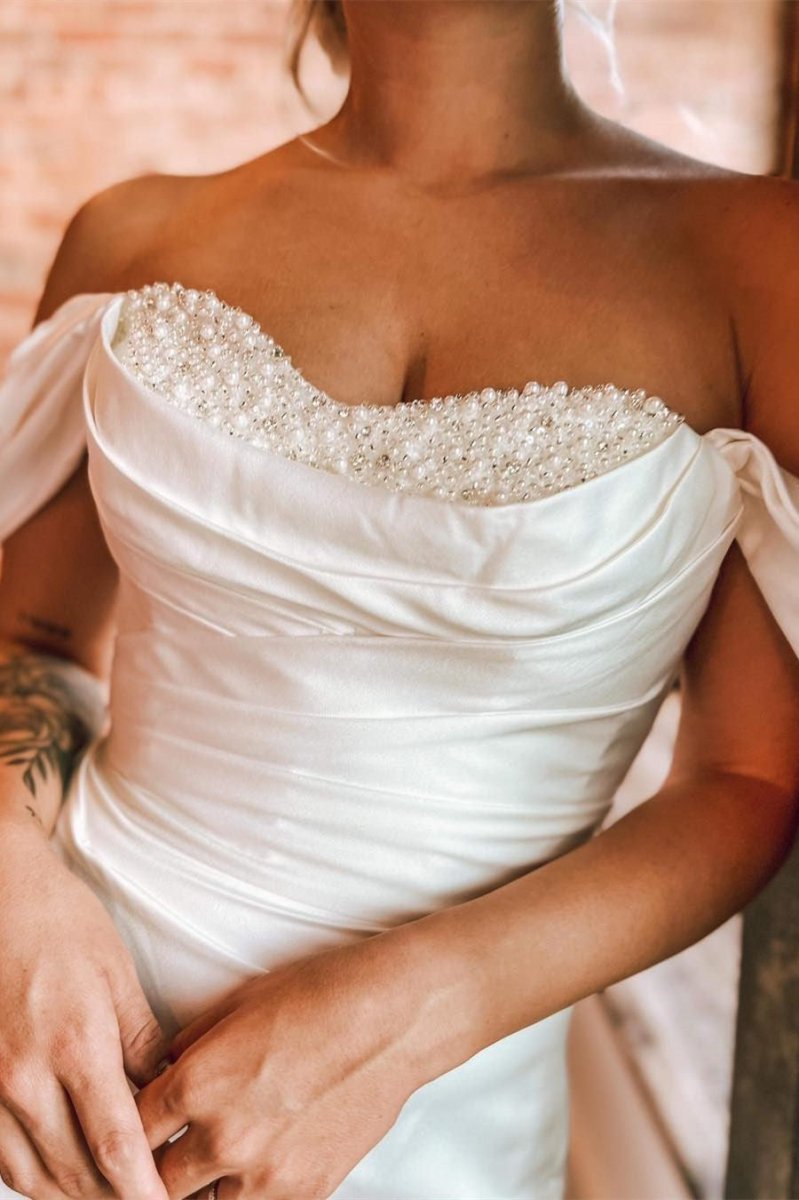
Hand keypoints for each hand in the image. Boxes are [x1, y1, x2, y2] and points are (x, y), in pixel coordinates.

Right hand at [0, 817, 169, 1199]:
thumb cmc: (61, 925)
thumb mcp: (116, 976)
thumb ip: (144, 1042)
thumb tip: (172, 1093)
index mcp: (76, 1047)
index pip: (115, 1147)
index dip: (143, 1191)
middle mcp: (25, 1077)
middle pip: (73, 1174)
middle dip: (113, 1199)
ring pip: (31, 1175)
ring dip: (71, 1194)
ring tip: (107, 1194)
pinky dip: (31, 1175)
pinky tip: (58, 1170)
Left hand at [135, 934, 436, 1199]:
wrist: (394, 1018)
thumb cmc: (324, 995)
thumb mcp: (238, 1003)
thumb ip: (192, 1046)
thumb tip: (169, 1068)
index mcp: (197, 1083)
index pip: (130, 1130)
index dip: (133, 1124)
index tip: (142, 1121)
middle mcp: (223, 1138)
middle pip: (155, 1184)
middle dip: (159, 1164)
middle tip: (173, 1145)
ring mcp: (266, 1174)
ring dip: (203, 1184)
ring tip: (221, 1152)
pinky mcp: (306, 1191)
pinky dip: (249, 1189)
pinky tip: (262, 1156)